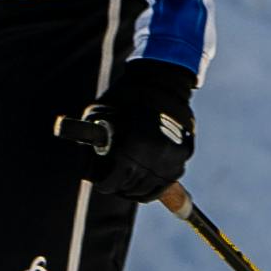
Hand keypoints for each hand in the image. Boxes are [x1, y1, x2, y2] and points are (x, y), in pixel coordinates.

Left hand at [66, 63, 197, 205]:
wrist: (162, 81)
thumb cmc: (126, 97)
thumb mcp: (100, 114)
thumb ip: (92, 140)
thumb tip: (86, 163)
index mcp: (134, 146)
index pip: (115, 181)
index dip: (105, 184)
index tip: (102, 184)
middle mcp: (156, 155)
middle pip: (133, 186)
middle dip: (120, 187)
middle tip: (113, 184)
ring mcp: (173, 157)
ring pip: (151, 188)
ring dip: (137, 189)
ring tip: (128, 184)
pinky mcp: (184, 155)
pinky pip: (167, 180)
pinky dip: (155, 183)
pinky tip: (144, 180)